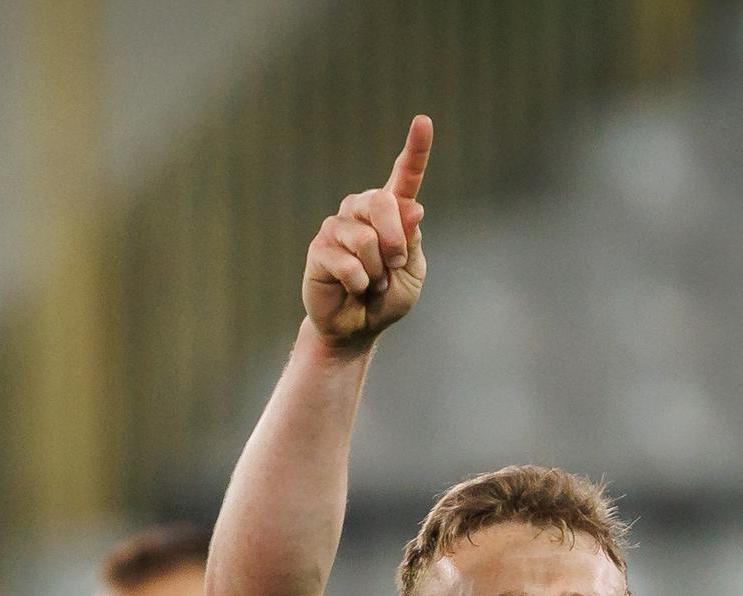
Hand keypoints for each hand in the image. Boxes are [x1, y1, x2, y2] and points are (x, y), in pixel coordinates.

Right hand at [302, 115, 430, 348]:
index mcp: (391, 213)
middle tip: (395, 265)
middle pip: (381, 201)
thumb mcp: (412, 272)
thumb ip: (412, 240)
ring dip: (377, 271)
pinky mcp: (319, 249)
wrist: (356, 328)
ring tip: (371, 285)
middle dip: (395, 239)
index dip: (416, 149)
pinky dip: (359, 283)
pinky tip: (354, 289)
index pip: (404, 176)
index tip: (424, 121)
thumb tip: (412, 207)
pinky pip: (347, 262)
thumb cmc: (386, 299)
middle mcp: (362, 212)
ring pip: (365, 238)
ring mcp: (338, 227)